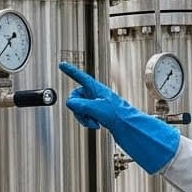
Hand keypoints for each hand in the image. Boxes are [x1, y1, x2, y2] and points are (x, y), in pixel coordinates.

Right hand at [59, 62, 180, 173]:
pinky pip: (85, 114)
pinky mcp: (98, 113)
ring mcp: (96, 103)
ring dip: (82, 117)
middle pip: (76, 96)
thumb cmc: (118, 114)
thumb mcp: (96, 108)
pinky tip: (96, 125)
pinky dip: (87, 121)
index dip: (70, 71)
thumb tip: (70, 104)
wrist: (129, 127)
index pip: (80, 77)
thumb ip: (79, 104)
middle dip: (77, 108)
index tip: (62, 64)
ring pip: (79, 107)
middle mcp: (95, 94)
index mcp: (96, 88)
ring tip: (93, 122)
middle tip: (86, 114)